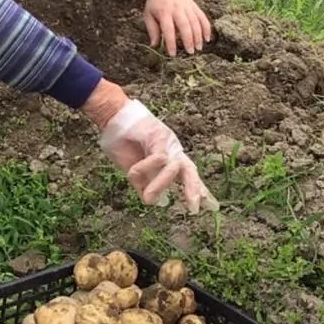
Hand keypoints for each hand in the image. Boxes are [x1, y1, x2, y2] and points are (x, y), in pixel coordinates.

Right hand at [97, 98, 218, 212]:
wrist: (111, 115)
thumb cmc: (121, 142)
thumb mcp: (133, 171)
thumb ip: (144, 185)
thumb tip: (153, 201)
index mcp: (169, 160)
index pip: (188, 177)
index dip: (199, 191)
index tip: (212, 206)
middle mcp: (172, 151)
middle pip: (191, 171)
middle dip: (195, 190)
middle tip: (194, 208)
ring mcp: (167, 143)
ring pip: (175, 169)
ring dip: (161, 184)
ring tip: (149, 197)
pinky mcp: (159, 136)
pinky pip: (159, 158)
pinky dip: (146, 167)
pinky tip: (134, 171)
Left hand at [144, 0, 211, 55]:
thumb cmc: (155, 3)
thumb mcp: (148, 14)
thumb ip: (152, 30)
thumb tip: (154, 45)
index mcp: (163, 12)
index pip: (168, 29)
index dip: (171, 42)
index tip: (172, 54)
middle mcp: (176, 9)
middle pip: (185, 25)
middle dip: (188, 40)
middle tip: (190, 52)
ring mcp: (187, 7)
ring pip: (195, 22)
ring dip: (198, 36)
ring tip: (198, 48)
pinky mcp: (194, 6)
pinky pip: (202, 18)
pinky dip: (206, 28)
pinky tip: (207, 39)